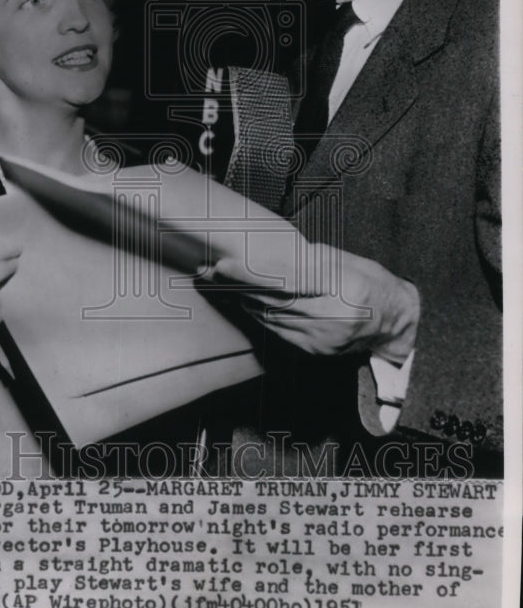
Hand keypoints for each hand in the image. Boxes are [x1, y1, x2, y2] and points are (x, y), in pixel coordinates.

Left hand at [208, 244, 418, 363]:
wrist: (398, 327)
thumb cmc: (376, 286)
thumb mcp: (348, 263)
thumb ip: (310, 262)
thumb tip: (272, 256)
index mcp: (342, 291)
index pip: (287, 281)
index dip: (251, 274)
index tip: (226, 264)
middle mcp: (329, 320)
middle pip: (270, 300)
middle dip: (238, 285)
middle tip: (210, 268)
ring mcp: (318, 340)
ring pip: (268, 317)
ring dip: (241, 298)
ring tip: (217, 280)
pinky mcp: (311, 351)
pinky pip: (275, 331)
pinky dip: (257, 315)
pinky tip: (241, 300)